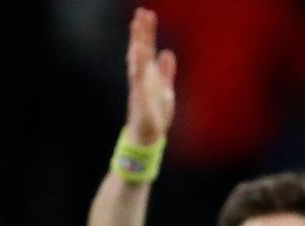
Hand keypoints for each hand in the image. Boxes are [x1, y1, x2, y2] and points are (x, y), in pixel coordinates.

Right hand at [125, 8, 176, 144]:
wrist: (149, 135)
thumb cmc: (155, 113)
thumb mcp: (166, 88)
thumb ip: (166, 71)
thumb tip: (167, 53)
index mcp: (149, 74)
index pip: (147, 49)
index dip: (146, 32)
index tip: (146, 15)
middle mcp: (142, 77)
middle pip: (141, 49)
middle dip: (142, 32)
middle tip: (142, 12)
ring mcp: (140, 86)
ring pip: (137, 59)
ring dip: (137, 42)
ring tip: (137, 25)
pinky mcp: (140, 97)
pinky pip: (138, 79)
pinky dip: (138, 65)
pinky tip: (138, 52)